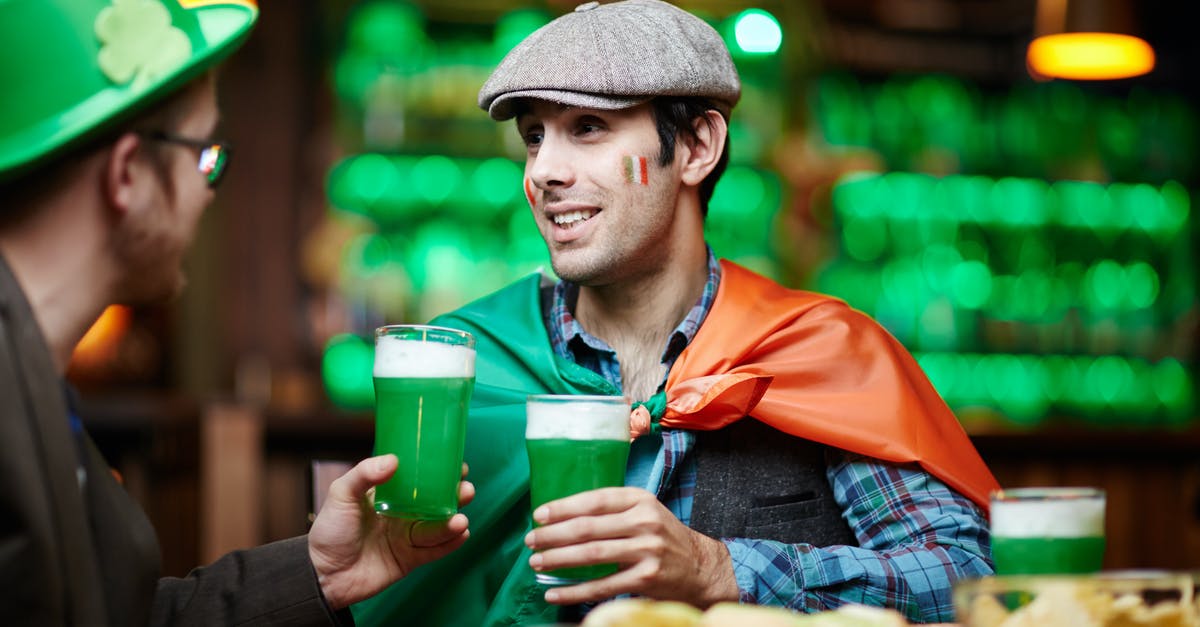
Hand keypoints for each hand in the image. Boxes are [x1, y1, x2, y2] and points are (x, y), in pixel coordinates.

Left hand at [307, 455, 473, 608]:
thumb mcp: (341, 495)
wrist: (322, 574)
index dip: (439, 472)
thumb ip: (364, 475)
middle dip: (454, 496)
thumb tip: (393, 461)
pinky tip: (461, 534)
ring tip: (460, 520)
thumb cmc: (329, 532)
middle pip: (436, 503)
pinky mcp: (410, 559)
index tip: (456, 463)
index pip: (419, 480)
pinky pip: (434, 551)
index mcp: (389, 495)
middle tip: (465, 489)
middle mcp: (402, 515)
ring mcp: (407, 538)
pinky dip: (449, 544)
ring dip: (452, 522)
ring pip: (437, 527)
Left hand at [524, 487, 737, 607]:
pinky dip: (574, 591)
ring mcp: (646, 550)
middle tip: (530, 541)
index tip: (538, 515)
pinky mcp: (646, 578)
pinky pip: (602, 586)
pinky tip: (555, 593)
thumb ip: (612, 510)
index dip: (563, 507)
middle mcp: (644, 522)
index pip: (594, 500)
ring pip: (591, 555)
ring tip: (536, 562)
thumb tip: (563, 515)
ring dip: (558, 559)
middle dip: (553, 535)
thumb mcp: (644, 511)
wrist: (700, 567)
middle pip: (588, 527)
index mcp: (640, 500)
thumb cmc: (662, 536)